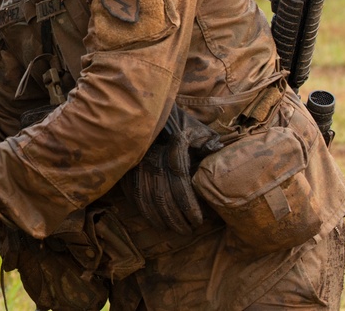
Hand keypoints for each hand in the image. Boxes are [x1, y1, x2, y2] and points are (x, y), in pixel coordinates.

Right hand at [122, 103, 222, 234]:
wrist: (149, 114)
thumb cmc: (178, 124)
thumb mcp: (197, 129)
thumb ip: (208, 143)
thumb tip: (218, 154)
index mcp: (172, 148)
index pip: (180, 182)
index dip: (189, 205)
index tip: (199, 220)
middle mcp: (153, 158)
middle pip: (163, 196)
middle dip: (177, 218)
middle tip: (189, 230)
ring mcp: (137, 165)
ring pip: (147, 199)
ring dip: (161, 219)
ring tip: (175, 230)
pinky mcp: (126, 170)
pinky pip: (134, 196)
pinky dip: (145, 212)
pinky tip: (157, 222)